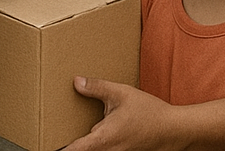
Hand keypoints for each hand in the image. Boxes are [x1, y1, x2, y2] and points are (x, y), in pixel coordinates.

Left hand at [66, 78, 224, 150]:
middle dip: (72, 147)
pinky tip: (95, 136)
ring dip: (86, 146)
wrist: (175, 130)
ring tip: (72, 138)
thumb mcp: (120, 93)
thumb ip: (96, 87)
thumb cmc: (149, 112)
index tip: (48, 147)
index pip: (76, 150)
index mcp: (104, 139)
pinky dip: (97, 146)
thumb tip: (75, 82)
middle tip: (56, 138)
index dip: (63, 150)